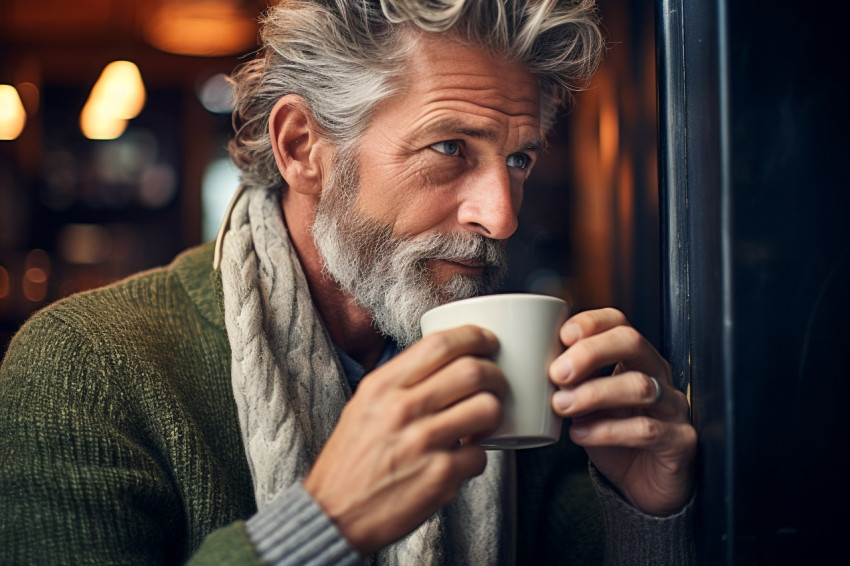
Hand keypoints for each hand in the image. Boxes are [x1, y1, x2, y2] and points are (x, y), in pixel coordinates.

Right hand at [303, 326, 506, 554]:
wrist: (333, 515)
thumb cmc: (351, 460)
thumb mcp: (363, 406)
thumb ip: (400, 382)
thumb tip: (444, 363)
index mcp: (383, 386)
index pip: (439, 344)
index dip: (474, 337)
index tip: (487, 342)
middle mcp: (402, 409)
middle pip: (473, 371)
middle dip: (496, 375)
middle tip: (496, 385)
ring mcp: (423, 443)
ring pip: (487, 408)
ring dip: (494, 414)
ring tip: (483, 422)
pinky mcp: (440, 477)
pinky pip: (481, 455)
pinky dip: (478, 457)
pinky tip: (462, 459)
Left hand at [548, 308, 695, 515]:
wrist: (644, 485)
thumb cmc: (613, 436)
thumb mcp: (585, 403)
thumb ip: (569, 382)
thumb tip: (530, 365)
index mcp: (634, 359)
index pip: (619, 323)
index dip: (592, 323)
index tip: (561, 336)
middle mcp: (658, 375)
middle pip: (632, 343)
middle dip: (591, 352)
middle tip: (557, 372)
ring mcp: (673, 407)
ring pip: (639, 386)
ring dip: (593, 393)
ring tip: (561, 405)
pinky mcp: (679, 440)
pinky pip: (645, 429)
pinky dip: (606, 431)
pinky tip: (580, 434)